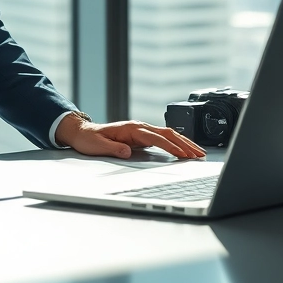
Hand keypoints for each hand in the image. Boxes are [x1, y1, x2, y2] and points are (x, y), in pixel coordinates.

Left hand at [55, 115, 206, 159]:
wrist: (83, 132)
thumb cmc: (90, 139)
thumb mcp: (98, 146)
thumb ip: (113, 149)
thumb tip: (128, 152)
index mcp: (131, 129)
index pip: (156, 138)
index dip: (170, 146)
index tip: (182, 155)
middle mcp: (139, 127)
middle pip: (168, 133)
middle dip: (185, 144)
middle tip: (199, 155)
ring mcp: (142, 130)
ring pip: (169, 134)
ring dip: (184, 143)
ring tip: (198, 153)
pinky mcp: (142, 136)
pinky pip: (164, 138)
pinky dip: (177, 143)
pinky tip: (185, 150)